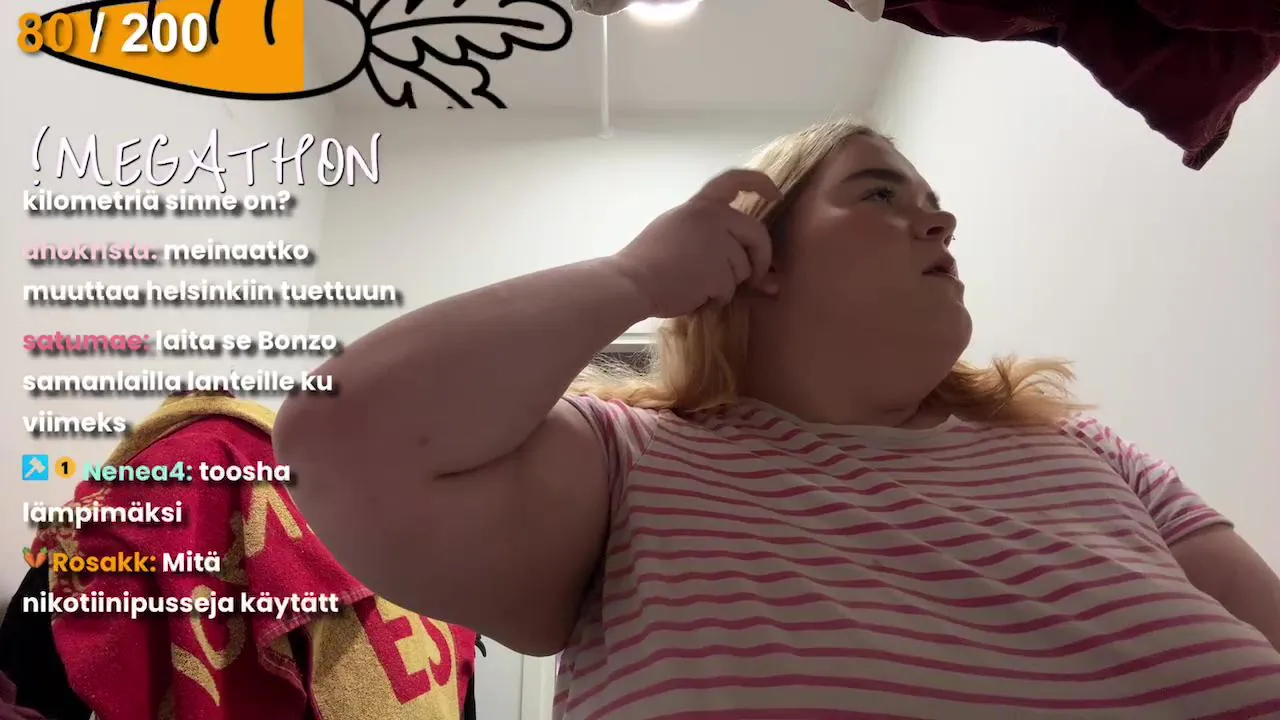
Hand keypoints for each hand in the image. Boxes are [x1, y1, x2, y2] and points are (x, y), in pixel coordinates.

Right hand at [610, 169, 780, 318]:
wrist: (630, 282)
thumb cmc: (648, 261)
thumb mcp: (678, 232)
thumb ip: (714, 239)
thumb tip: (759, 268)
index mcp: (700, 206)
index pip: (734, 180)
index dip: (759, 183)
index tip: (774, 194)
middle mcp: (713, 219)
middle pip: (757, 234)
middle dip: (762, 259)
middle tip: (758, 278)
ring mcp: (717, 245)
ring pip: (743, 268)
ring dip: (727, 284)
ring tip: (697, 285)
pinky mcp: (718, 272)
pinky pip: (729, 290)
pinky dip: (715, 299)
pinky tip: (693, 295)